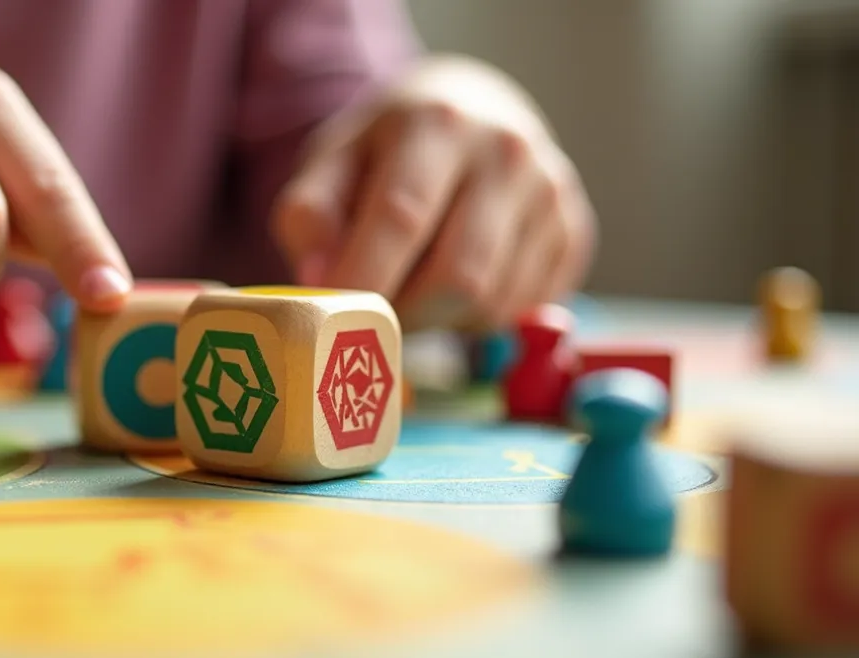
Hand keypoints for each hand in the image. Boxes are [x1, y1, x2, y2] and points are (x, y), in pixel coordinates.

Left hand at [273, 56, 594, 328]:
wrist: (470, 110)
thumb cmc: (387, 148)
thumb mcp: (332, 161)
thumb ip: (310, 216)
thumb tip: (321, 280)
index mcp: (437, 124)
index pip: (402, 217)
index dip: (364, 278)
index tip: (333, 319)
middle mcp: (507, 152)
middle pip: (458, 276)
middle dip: (405, 314)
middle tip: (371, 313)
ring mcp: (551, 193)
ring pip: (492, 303)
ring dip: (440, 320)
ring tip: (414, 285)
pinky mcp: (574, 232)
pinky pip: (523, 310)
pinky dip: (479, 318)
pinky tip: (457, 283)